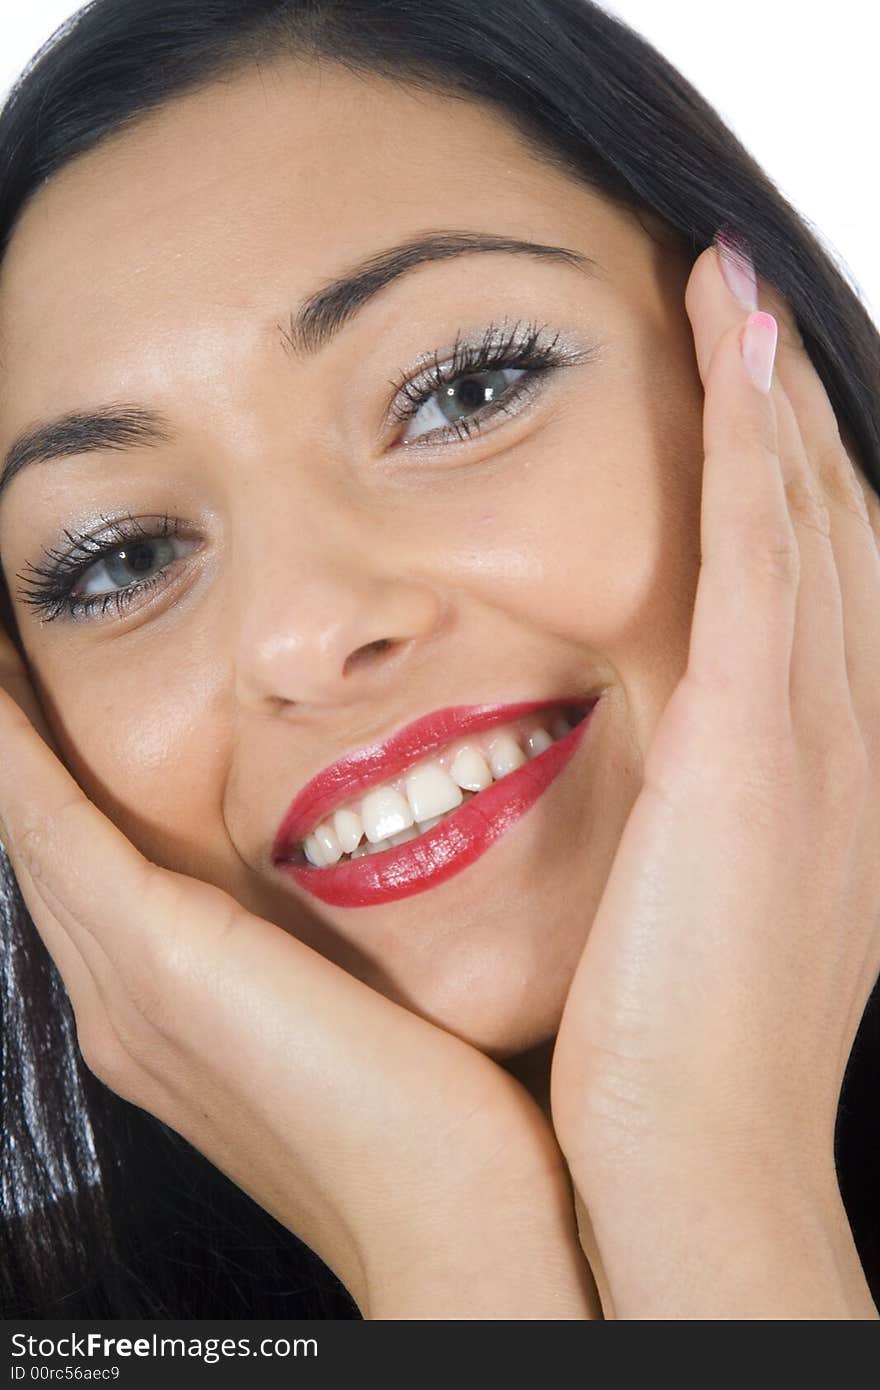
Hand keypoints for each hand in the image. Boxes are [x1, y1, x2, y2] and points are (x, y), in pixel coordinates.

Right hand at [0, 625, 598, 1319]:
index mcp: (165, 1007)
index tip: (44, 698)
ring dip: (4, 740)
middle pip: (41, 843)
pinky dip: (15, 752)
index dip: (57, 783)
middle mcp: (121, 997)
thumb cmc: (432, 1116)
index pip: (90, 868)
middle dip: (14, 751)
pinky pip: (52, 824)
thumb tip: (365, 849)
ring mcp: (128, 984)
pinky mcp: (162, 959)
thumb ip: (318, 938)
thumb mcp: (355, 997)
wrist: (449, 1223)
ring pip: (31, 826)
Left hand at [550, 238, 879, 1316]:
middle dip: (795, 418)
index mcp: (830, 773)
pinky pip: (764, 549)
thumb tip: (666, 770)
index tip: (753, 408)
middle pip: (834, 530)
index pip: (821, 592)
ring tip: (737, 291)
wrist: (697, 1150)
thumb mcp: (706, 907)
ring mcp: (818, 729)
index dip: (795, 486)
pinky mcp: (757, 738)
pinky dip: (755, 440)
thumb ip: (699, 817)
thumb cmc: (683, 1050)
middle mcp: (848, 732)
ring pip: (812, 516)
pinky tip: (730, 344)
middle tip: (752, 318)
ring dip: (776, 397)